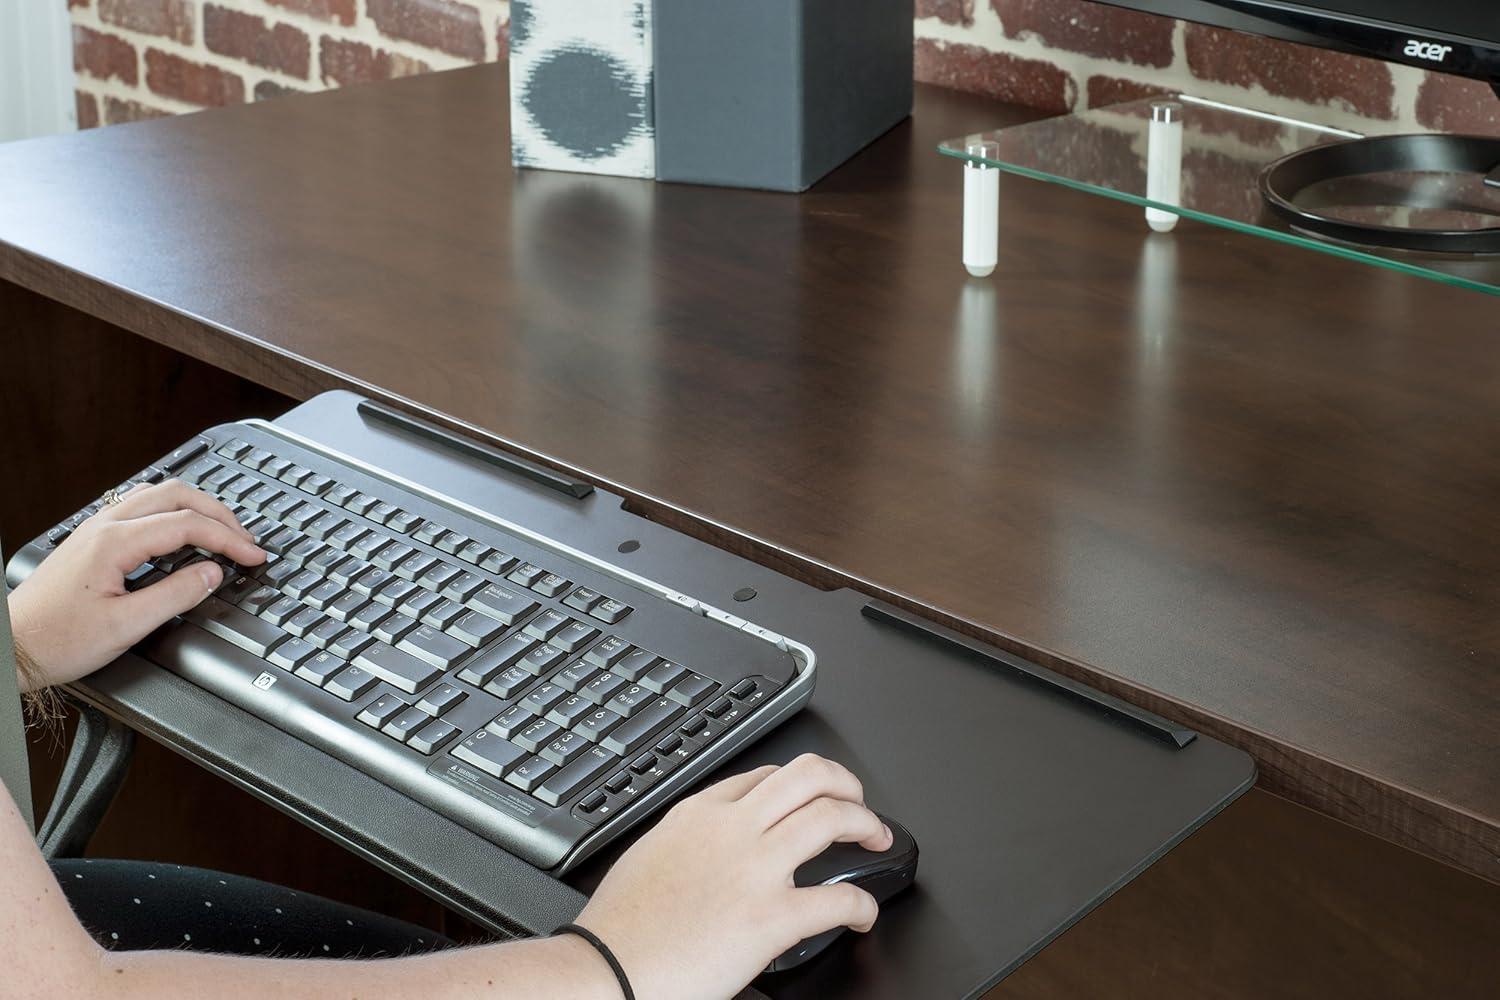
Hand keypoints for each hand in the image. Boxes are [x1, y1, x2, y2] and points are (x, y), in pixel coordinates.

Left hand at [8, 480, 264, 690]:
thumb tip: (212, 574)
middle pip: (177, 495)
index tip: (253, 555)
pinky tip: (182, 530)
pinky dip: (173, 511)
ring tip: (222, 530)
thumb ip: (175, 595)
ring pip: (158, 494)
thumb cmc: (57, 640)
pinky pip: (141, 506)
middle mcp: (104, 526)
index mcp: (115, 543)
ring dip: (197, 507)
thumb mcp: (125, 626)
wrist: (14, 647)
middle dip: (219, 514)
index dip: (228, 539)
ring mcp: (96, 528)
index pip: (188, 525)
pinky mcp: (92, 538)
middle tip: (245, 539)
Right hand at [575, 753, 892, 999]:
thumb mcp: (650, 857)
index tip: (813, 797)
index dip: (800, 784)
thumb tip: (707, 853)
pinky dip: (863, 905)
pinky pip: (840, 898)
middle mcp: (732, 829)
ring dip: (866, 824)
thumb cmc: (619, 930)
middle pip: (808, 776)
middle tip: (858, 804)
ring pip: (832, 816)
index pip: (765, 775)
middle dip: (845, 783)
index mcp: (699, 814)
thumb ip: (687, 843)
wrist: (605, 971)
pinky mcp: (772, 917)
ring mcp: (755, 868)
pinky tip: (863, 915)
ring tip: (876, 840)